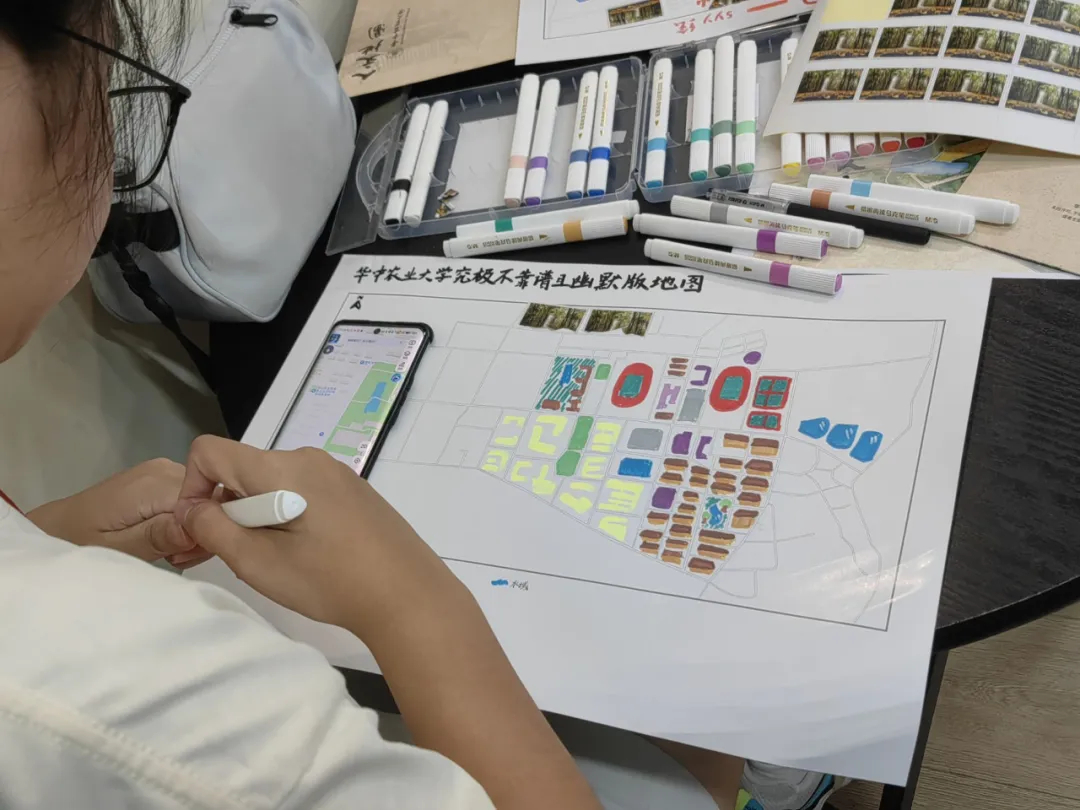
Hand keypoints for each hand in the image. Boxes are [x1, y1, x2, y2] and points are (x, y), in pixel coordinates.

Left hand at [27, 459, 196, 561]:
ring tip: (168, 552)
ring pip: (205, 502)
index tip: (184, 555)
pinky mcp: (163, 478)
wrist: (55, 527)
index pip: (213, 503)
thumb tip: (197, 527)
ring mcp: (166, 470)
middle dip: (202, 533)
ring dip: (195, 531)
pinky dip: (186, 523)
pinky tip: (167, 540)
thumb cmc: (80, 541)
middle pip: (212, 501)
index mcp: (158, 483)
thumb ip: (157, 536)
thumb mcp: (117, 549)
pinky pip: (192, 500)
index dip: (208, 531)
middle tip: (175, 557)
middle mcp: (168, 468)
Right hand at [175, 436, 467, 636]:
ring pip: (272, 483)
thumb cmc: (329, 580)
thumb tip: (189, 509)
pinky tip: (303, 554)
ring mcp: (335, 472)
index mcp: (282, 467)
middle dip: (224, 508)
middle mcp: (308, 458)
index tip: (201, 529)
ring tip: (268, 561)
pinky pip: (302, 490)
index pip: (211, 452)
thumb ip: (214, 529)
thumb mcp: (258, 562)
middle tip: (224, 556)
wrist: (407, 593)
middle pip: (243, 469)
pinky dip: (286, 515)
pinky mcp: (353, 490)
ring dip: (255, 516)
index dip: (191, 488)